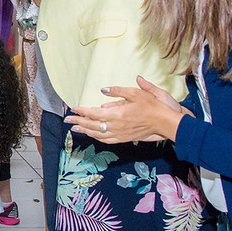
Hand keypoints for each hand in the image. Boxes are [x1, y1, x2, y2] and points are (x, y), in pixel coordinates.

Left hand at [65, 76, 185, 142]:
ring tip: (76, 128)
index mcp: (117, 114)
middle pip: (92, 125)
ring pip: (98, 134)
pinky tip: (93, 135)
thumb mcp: (135, 93)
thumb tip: (102, 90)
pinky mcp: (125, 138)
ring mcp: (120, 134)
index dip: (81, 111)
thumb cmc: (151, 106)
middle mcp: (116, 126)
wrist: (164, 122)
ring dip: (85, 131)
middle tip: (67, 120)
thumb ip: (117, 91)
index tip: (73, 109)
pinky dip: (97, 138)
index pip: (93, 113)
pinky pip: (107, 140)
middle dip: (78, 122)